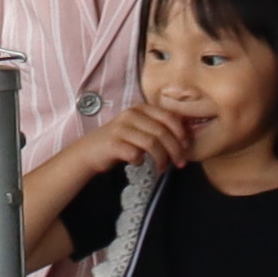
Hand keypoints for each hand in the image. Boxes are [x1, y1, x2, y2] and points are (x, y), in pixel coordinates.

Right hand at [57, 102, 191, 184]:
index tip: (186, 146)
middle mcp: (131, 115)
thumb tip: (186, 136)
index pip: (169, 117)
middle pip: (163, 132)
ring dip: (161, 158)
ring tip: (162, 168)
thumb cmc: (121, 141)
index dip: (181, 132)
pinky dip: (140, 161)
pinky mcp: (113, 144)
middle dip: (175, 150)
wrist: (90, 151)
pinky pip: (135, 153)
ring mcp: (121, 128)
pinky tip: (138, 163)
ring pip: (152, 143)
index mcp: (141, 108)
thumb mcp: (140, 129)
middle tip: (180, 163)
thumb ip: (159, 128)